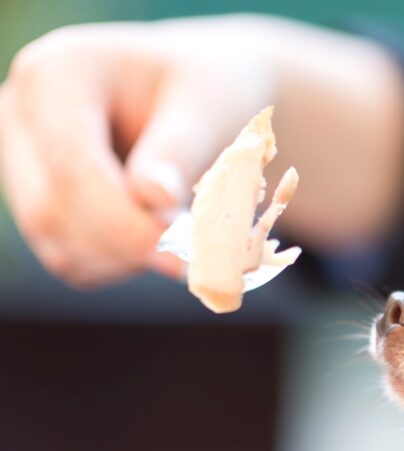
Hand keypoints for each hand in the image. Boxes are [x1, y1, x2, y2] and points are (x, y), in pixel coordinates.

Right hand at [0, 14, 403, 286]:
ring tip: (206, 218)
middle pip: (65, 231)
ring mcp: (26, 162)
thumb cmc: (227, 87)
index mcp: (56, 79)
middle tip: (226, 246)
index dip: (143, 234)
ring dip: (147, 256)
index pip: (80, 188)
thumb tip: (153, 205)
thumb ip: (186, 154)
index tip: (207, 260)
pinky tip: (176, 226)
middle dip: (150, 250)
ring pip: (73, 256)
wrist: (219, 91)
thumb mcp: (220, 107)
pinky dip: (139, 259)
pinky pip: (87, 263)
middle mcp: (21, 116)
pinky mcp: (49, 198)